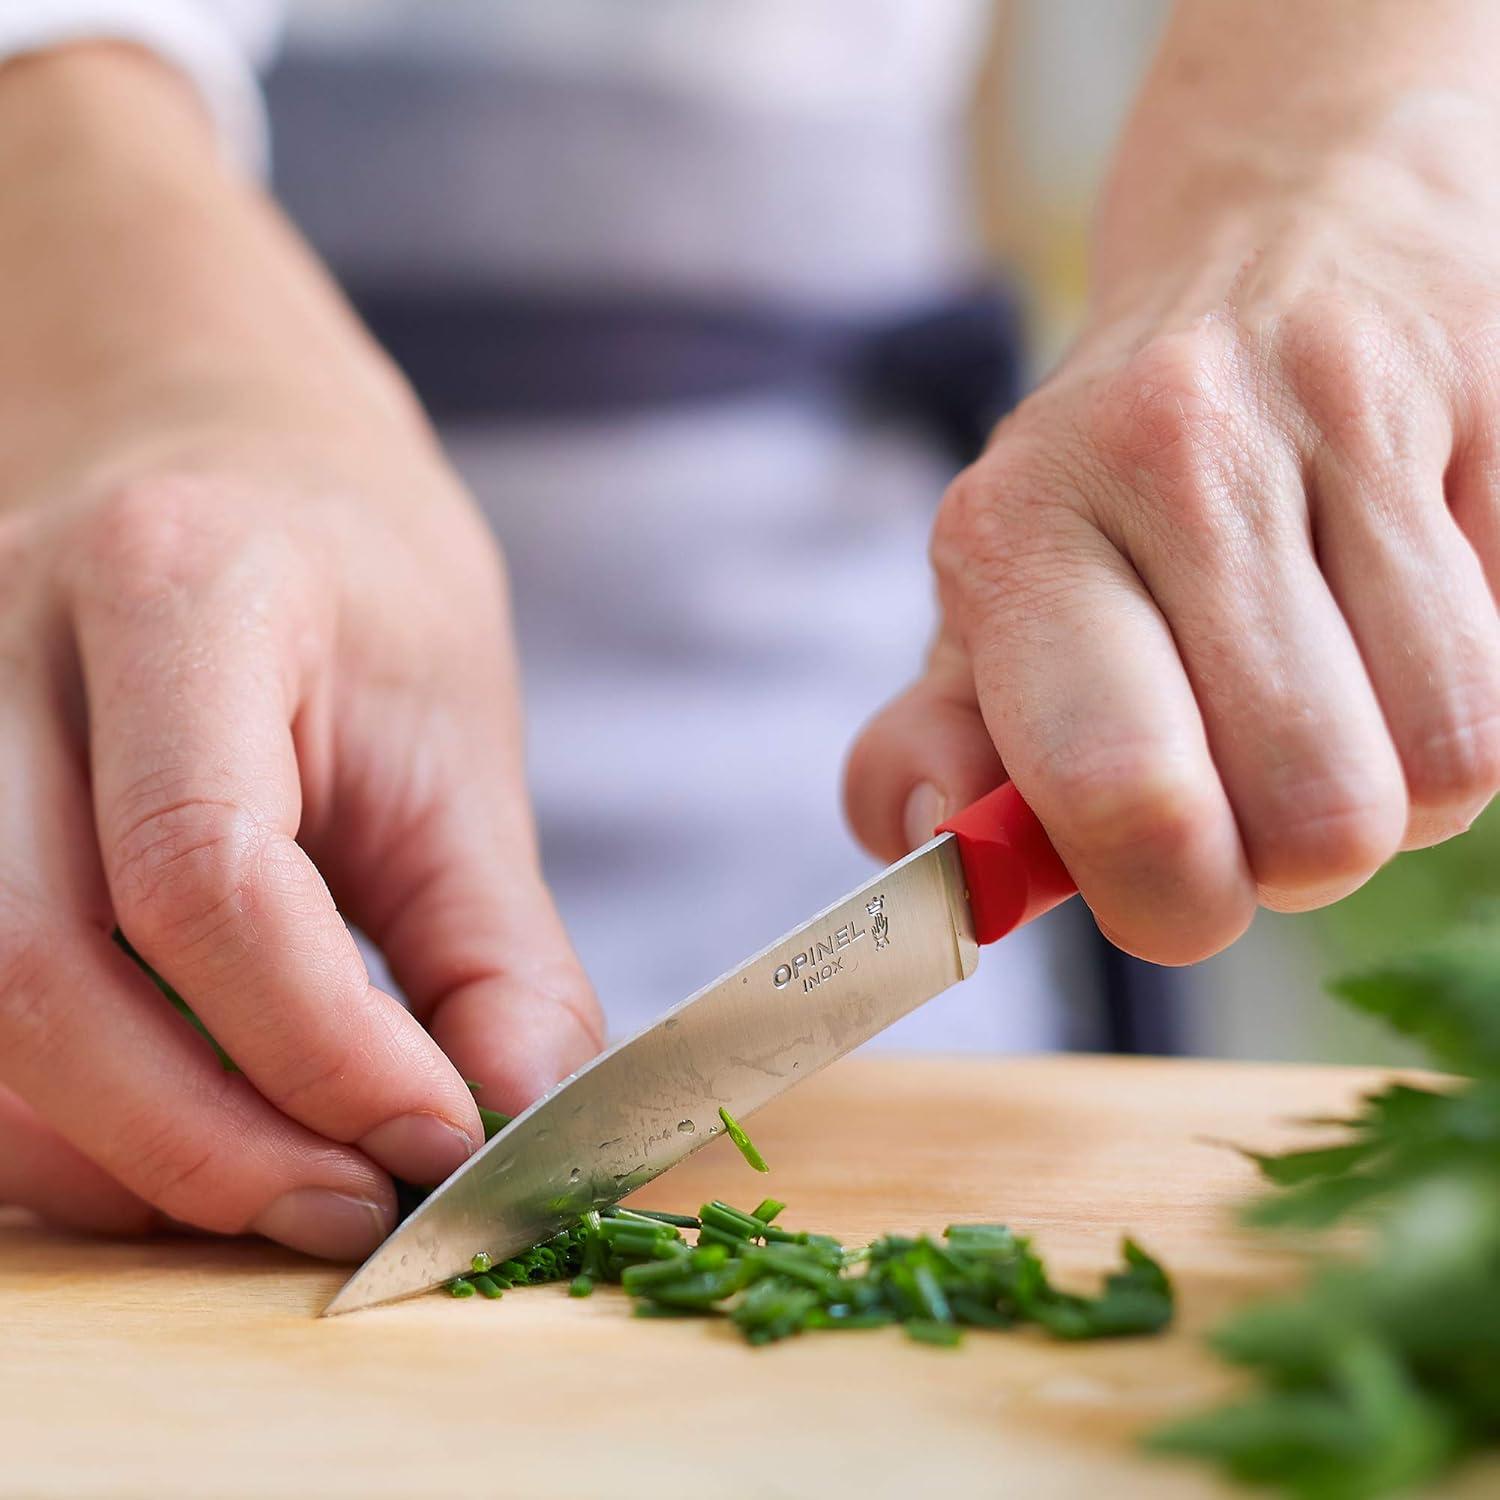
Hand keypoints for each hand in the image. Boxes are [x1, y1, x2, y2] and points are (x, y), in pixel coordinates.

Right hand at [0, 47, 600, 1256]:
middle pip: (35, 968)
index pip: (202, 873)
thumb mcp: (456, 739)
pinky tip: (176, 1151)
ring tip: (280, 1195)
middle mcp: (1, 651)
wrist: (222, 457)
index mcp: (178, 591)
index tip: (438, 1143)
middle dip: (202, 1141)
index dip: (322, 1048)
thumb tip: (515, 1124)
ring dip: (118, 1155)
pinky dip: (58, 1120)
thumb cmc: (357, 586)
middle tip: (351, 1213)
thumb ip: (491, 945)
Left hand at [847, 1, 1499, 962]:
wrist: (1275, 233)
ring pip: (1449, 758)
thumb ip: (944, 744)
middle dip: (1296, 853)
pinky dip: (1474, 686)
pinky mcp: (1493, 393)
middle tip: (1259, 782)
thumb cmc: (1118, 480)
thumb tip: (925, 838)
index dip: (1170, 896)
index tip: (1176, 893)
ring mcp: (1341, 410)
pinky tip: (1406, 609)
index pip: (1121, 786)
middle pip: (1316, 814)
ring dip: (1399, 780)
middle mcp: (1169, 452)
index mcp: (1021, 529)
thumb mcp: (999, 603)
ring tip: (1336, 693)